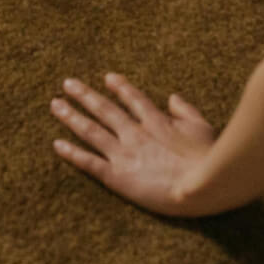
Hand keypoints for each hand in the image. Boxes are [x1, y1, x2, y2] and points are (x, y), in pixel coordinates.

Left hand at [49, 73, 217, 215]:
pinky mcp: (116, 176)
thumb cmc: (207, 159)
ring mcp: (123, 153)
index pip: (133, 99)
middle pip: (105, 109)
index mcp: (155, 121)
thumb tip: (172, 97)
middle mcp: (134, 133)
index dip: (120, 87)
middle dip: (85, 95)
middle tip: (67, 83)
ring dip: (72, 116)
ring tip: (55, 104)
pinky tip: (57, 144)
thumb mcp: (202, 127)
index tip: (107, 77)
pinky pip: (89, 162)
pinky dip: (72, 153)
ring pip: (91, 130)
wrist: (199, 186)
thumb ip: (186, 110)